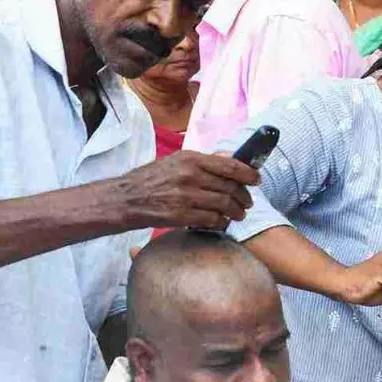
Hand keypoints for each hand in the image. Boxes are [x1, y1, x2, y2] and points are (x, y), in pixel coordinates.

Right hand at [117, 150, 258, 230]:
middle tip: (247, 203)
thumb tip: (229, 159)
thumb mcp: (175, 162)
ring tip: (238, 214)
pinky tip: (221, 222)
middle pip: (230, 187)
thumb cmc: (151, 180)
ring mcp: (185, 196)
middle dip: (243, 197)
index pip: (230, 166)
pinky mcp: (180, 215)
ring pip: (224, 205)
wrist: (126, 199)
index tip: (256, 180)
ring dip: (235, 212)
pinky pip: (211, 220)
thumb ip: (201, 162)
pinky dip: (221, 222)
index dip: (248, 174)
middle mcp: (189, 175)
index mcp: (190, 159)